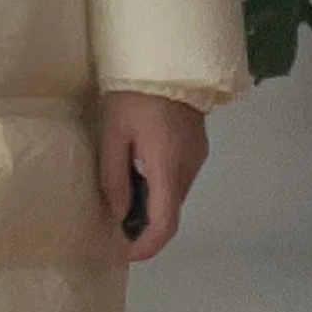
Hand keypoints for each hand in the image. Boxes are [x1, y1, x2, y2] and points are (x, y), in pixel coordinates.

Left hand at [97, 90, 208, 263]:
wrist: (169, 59)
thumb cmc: (135, 94)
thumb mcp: (114, 133)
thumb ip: (114, 177)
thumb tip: (119, 214)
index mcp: (167, 167)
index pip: (165, 223)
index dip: (147, 246)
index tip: (126, 252)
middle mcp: (189, 168)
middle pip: (171, 213)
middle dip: (145, 227)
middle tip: (115, 226)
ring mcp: (197, 158)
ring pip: (175, 196)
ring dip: (153, 206)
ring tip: (123, 198)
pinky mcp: (197, 147)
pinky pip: (179, 178)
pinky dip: (160, 187)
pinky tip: (139, 175)